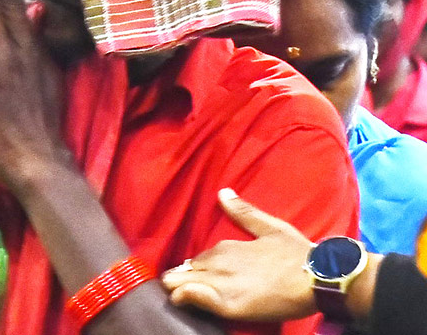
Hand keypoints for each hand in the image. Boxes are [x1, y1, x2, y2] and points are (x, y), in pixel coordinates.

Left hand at [161, 189, 316, 321]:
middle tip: (189, 288)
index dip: (198, 270)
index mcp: (225, 247)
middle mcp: (217, 262)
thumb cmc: (298, 254)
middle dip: (183, 279)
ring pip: (178, 283)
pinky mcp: (226, 303)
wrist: (318, 278)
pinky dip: (183, 298)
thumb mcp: (270, 227)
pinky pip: (189, 296)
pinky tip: (183, 301)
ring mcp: (220, 282)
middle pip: (185, 271)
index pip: (198, 260)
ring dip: (178, 289)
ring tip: (183, 297)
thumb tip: (223, 192)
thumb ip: (243, 213)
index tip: (202, 277)